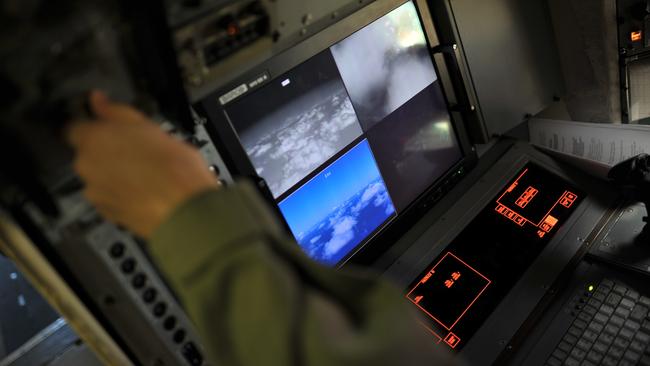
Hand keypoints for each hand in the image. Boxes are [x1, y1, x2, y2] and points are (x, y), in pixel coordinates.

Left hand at [67, 91, 218, 238]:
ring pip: (98, 176)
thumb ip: (116, 112)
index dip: (91, 128)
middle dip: (105, 152)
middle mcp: (86, 165)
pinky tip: (142, 192)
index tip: (108, 129)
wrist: (184, 210)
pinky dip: (120, 194)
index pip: (73, 128)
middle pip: (87, 154)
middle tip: (135, 151)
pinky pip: (107, 197)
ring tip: (143, 175)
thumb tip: (97, 99)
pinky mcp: (106, 213)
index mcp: (93, 139)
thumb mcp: (149, 127)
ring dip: (113, 174)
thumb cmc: (173, 164)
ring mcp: (94, 192)